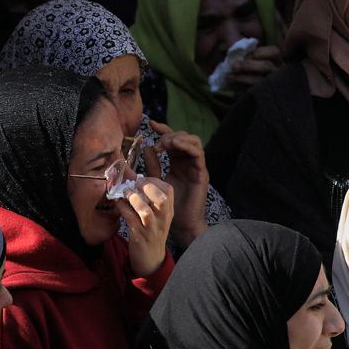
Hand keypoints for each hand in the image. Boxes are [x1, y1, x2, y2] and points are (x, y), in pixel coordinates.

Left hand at [114, 177, 173, 276]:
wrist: (151, 261)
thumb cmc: (152, 235)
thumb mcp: (159, 218)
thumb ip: (153, 202)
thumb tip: (139, 183)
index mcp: (168, 213)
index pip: (168, 190)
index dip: (155, 180)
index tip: (142, 179)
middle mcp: (163, 220)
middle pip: (162, 198)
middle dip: (147, 186)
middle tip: (135, 183)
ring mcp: (151, 229)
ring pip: (146, 211)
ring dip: (133, 199)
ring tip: (125, 192)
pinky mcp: (139, 237)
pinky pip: (130, 220)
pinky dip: (122, 208)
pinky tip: (117, 201)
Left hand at [144, 120, 208, 250]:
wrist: (180, 225)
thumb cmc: (168, 206)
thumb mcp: (155, 182)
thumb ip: (152, 166)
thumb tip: (147, 147)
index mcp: (178, 162)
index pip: (172, 140)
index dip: (162, 129)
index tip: (149, 124)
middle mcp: (188, 162)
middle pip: (184, 137)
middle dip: (170, 134)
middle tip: (158, 141)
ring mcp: (196, 167)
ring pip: (194, 141)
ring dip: (179, 138)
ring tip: (165, 142)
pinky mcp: (202, 174)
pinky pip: (198, 154)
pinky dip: (187, 146)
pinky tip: (174, 145)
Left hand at [226, 45, 282, 91]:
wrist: (257, 91)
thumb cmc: (254, 70)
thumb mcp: (255, 60)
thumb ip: (249, 55)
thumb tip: (233, 52)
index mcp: (277, 60)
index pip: (274, 52)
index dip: (260, 52)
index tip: (245, 55)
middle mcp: (278, 72)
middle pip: (266, 66)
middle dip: (247, 65)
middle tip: (233, 67)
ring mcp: (272, 84)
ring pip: (259, 80)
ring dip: (241, 78)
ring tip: (229, 77)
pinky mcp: (265, 96)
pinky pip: (253, 92)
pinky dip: (241, 89)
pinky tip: (233, 87)